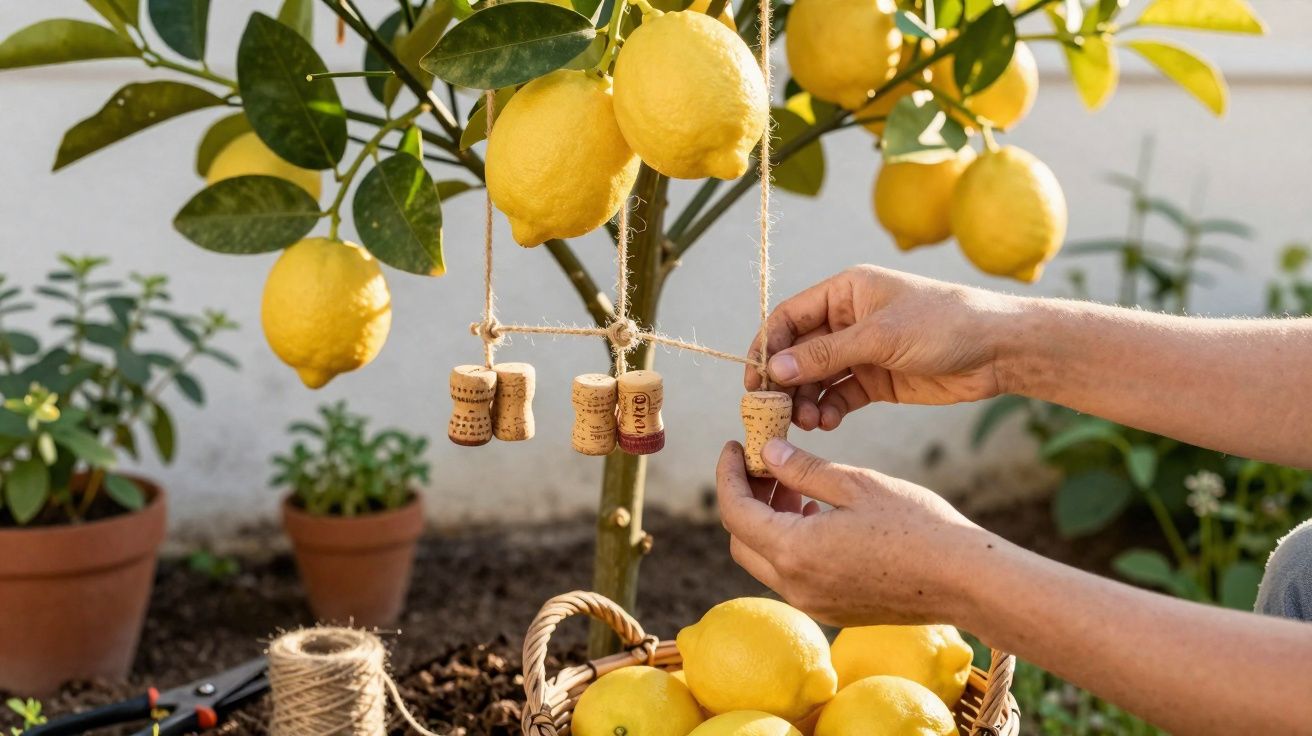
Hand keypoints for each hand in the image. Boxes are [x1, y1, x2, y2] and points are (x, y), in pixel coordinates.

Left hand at [716, 439, 988, 626]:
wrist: (964, 580)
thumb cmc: (916, 525)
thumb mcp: (856, 484)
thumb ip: (804, 469)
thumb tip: (768, 453)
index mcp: (795, 552)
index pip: (735, 512)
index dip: (728, 475)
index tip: (734, 446)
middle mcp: (796, 586)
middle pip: (741, 540)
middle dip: (744, 498)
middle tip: (765, 464)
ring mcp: (814, 603)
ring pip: (765, 560)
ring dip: (767, 521)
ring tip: (794, 484)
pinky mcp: (834, 610)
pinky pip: (792, 576)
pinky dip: (789, 543)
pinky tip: (816, 516)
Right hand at [746, 266, 1022, 430]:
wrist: (999, 350)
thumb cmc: (945, 324)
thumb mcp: (881, 336)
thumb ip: (826, 353)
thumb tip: (776, 369)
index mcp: (845, 292)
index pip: (789, 317)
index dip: (767, 346)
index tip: (756, 380)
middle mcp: (848, 320)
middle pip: (798, 351)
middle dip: (785, 381)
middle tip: (774, 412)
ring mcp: (862, 352)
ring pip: (816, 378)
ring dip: (805, 401)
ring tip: (806, 423)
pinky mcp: (876, 381)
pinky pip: (839, 397)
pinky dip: (828, 411)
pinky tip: (826, 423)